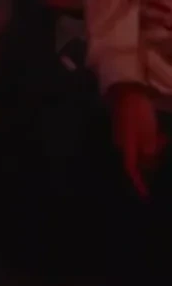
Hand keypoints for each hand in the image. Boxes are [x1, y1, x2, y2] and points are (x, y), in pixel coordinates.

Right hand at [110, 83, 165, 197]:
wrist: (127, 89)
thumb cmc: (139, 114)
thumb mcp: (148, 135)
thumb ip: (149, 154)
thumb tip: (149, 167)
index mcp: (126, 147)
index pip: (131, 170)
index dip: (138, 184)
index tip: (145, 196)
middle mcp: (122, 143)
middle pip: (137, 160)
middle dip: (152, 160)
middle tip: (163, 147)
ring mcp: (123, 133)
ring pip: (139, 149)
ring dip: (153, 148)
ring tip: (163, 138)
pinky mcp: (126, 126)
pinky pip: (139, 139)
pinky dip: (149, 140)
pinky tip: (158, 132)